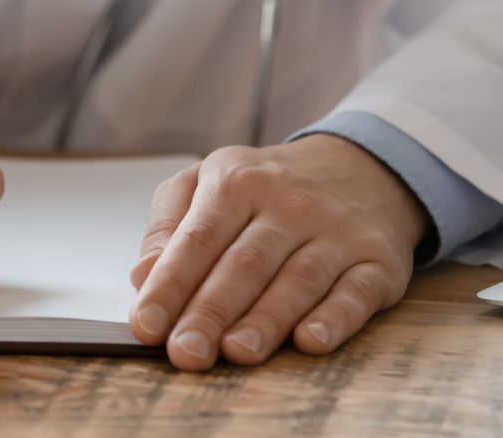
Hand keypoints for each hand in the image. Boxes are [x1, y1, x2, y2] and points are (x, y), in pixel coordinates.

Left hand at [128, 134, 431, 370]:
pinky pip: (356, 292)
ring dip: (266, 321)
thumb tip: (141, 275)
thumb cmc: (264, 187)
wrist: (359, 166)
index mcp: (236, 182)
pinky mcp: (378, 259)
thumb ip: (168, 227)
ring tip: (236, 353)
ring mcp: (337, 231)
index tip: (146, 326)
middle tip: (185, 353)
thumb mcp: (206, 183)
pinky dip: (335, 318)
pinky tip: (310, 341)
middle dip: (211, 313)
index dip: (169, 286)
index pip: (196, 241)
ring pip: (297, 281)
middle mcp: (289, 204)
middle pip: (244, 265)